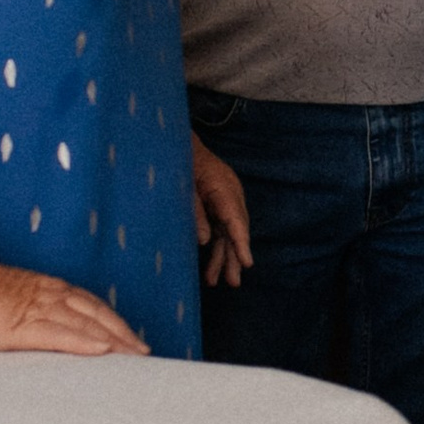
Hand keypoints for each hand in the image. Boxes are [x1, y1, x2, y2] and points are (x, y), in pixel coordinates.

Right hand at [0, 255, 148, 356]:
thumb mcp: (14, 299)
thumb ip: (37, 309)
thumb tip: (56, 326)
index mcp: (49, 289)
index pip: (92, 306)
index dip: (116, 321)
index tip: (133, 338)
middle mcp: (49, 297)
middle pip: (97, 315)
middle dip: (123, 333)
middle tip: (144, 352)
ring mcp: (37, 311)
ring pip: (85, 325)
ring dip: (113, 340)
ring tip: (133, 356)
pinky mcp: (21, 328)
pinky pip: (59, 335)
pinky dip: (84, 342)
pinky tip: (101, 350)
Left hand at [194, 135, 251, 289]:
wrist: (177, 141)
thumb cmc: (179, 161)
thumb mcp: (182, 186)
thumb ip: (195, 213)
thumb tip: (205, 241)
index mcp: (223, 186)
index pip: (236, 220)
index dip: (241, 243)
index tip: (247, 263)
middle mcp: (230, 194)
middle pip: (236, 230)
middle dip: (235, 257)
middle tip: (233, 282)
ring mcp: (225, 198)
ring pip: (229, 233)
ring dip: (224, 257)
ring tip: (217, 281)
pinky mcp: (218, 203)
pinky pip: (222, 229)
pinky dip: (218, 247)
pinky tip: (212, 266)